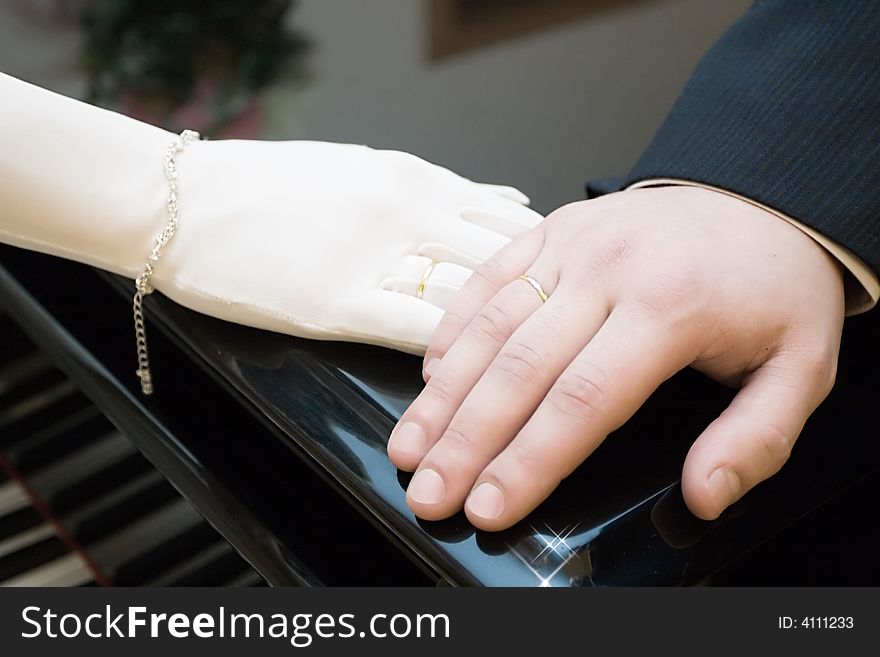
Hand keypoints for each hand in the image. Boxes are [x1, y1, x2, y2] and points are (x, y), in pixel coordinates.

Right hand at [153, 139, 541, 352]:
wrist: (183, 202)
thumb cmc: (271, 185)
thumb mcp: (366, 168)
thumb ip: (441, 192)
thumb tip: (503, 203)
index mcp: (415, 180)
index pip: (508, 222)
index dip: (549, 258)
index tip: (571, 285)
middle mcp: (408, 214)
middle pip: (505, 262)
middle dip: (545, 302)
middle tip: (570, 335)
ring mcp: (375, 258)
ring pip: (468, 299)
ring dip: (506, 338)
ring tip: (535, 366)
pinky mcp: (337, 304)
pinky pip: (416, 330)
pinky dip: (454, 355)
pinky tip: (478, 377)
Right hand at [387, 186, 844, 529]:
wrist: (758, 200)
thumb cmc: (773, 289)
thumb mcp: (802, 368)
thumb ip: (757, 439)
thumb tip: (703, 496)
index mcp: (670, 308)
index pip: (582, 402)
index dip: (528, 462)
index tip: (489, 508)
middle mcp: (608, 271)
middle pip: (519, 369)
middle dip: (465, 441)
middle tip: (429, 493)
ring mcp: (572, 244)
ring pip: (490, 327)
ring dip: (443, 395)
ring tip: (410, 448)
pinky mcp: (551, 230)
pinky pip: (488, 280)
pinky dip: (452, 330)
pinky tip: (431, 378)